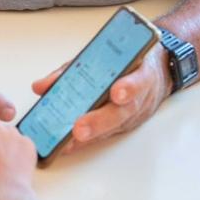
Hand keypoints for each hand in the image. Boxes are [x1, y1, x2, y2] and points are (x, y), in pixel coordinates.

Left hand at [30, 44, 171, 153]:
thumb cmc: (130, 59)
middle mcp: (140, 97)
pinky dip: (87, 141)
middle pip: (122, 112)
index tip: (116, 92)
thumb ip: (73, 68)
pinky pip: (106, 134)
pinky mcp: (125, 126)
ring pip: (113, 127)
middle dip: (100, 120)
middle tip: (79, 128)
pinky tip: (68, 146)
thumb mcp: (106, 53)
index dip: (129, 88)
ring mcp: (134, 115)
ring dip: (90, 135)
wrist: (158, 70)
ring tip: (67, 142)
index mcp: (141, 72)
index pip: (138, 80)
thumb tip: (41, 86)